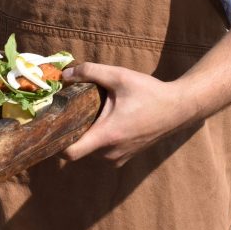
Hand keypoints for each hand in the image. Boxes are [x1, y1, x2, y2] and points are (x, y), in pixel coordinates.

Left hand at [60, 63, 193, 166]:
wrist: (179, 108)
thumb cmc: (149, 93)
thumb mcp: (118, 76)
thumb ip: (89, 72)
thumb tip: (64, 74)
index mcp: (107, 136)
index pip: (69, 153)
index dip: (55, 143)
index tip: (51, 127)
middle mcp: (111, 153)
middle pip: (78, 148)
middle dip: (72, 131)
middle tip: (70, 111)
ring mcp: (119, 157)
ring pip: (90, 150)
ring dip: (87, 134)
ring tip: (91, 113)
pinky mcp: (126, 157)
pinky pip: (102, 151)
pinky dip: (99, 138)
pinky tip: (104, 120)